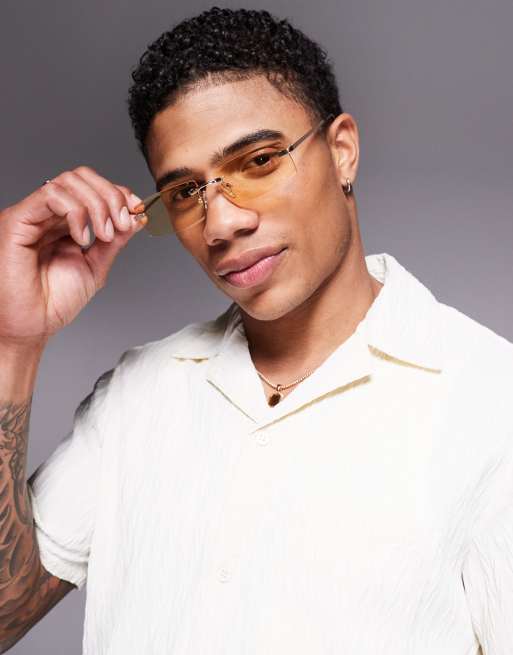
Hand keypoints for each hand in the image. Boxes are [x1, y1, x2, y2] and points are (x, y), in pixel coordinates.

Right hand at [0, 166, 147, 346]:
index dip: (117, 193)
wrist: (33, 325)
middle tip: (120, 225)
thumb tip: (135, 217)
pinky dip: (75, 212)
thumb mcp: (95, 266)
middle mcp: (47, 214)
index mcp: (64, 222)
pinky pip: (50, 195)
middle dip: (110, 196)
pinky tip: (82, 238)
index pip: (92, 187)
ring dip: (96, 205)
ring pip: (67, 182)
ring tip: (103, 236)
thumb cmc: (55, 302)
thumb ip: (114, 241)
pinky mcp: (18, 220)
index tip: (135, 212)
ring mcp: (32, 215)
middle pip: (81, 177)